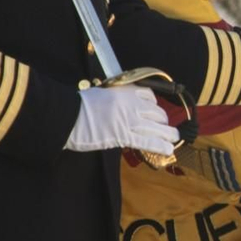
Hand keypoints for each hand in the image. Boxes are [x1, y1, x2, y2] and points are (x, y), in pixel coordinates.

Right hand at [64, 85, 179, 155]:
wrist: (65, 115)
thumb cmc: (78, 106)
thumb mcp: (101, 95)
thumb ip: (116, 100)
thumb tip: (122, 109)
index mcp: (124, 91)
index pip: (149, 96)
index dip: (154, 106)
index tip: (155, 113)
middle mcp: (130, 104)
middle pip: (156, 112)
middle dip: (163, 122)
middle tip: (165, 129)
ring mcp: (127, 120)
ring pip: (156, 127)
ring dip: (168, 134)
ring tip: (174, 139)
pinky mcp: (122, 136)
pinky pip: (147, 141)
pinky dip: (160, 145)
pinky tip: (168, 149)